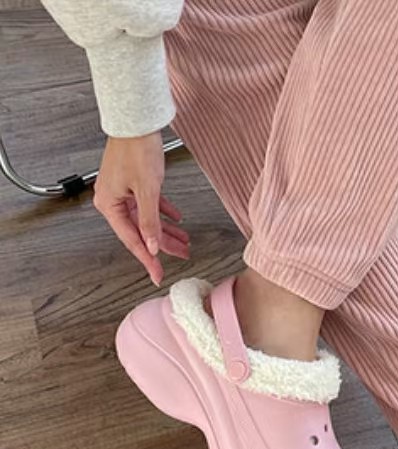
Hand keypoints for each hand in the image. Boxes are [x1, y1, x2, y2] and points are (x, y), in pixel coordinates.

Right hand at [93, 132, 189, 284]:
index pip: (132, 240)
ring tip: (185, 242)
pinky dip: (164, 213)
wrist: (137, 120)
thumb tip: (153, 246)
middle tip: (181, 257)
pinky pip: (150, 205)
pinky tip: (178, 220)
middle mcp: (113, 200)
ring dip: (167, 231)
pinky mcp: (133, 183)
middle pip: (141, 231)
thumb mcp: (147, 189)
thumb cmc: (137, 148)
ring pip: (147, 219)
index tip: (158, 275)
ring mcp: (123, 192)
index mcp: (109, 204)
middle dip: (163, 245)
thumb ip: (150, 220)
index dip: (148, 259)